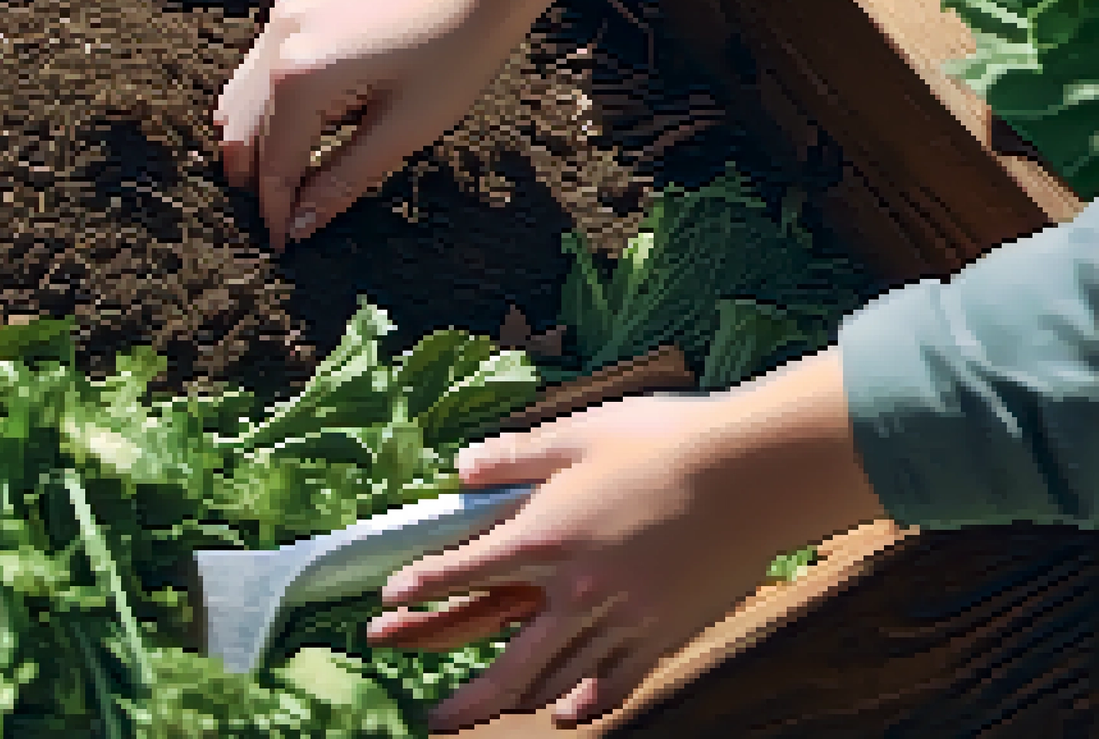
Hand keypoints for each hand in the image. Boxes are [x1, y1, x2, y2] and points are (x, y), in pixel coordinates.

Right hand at [214, 0, 527, 250]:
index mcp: (301, 77)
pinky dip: (266, 110)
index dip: (278, 212)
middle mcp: (279, 43)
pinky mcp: (297, 10)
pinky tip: (295, 134)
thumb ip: (342, 180)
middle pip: (243, 134)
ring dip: (257, 147)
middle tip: (285, 221)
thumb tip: (303, 223)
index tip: (286, 245)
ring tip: (287, 184)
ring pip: (241, 101)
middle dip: (259, 183)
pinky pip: (259, 72)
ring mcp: (283, 21)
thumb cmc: (456, 47)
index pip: (273, 164)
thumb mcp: (402, 130)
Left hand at [367, 350, 886, 731]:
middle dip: (460, 696)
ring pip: (554, 682)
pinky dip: (583, 704)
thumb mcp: (579, 434)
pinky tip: (563, 715)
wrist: (755, 473)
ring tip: (479, 716)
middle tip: (426, 718)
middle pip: (503, 662)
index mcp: (545, 536)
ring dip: (510, 705)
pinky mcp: (663, 634)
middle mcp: (575, 591)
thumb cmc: (666, 440)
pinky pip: (615, 684)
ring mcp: (622, 620)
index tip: (387, 601)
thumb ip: (516, 456)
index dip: (421, 589)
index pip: (463, 573)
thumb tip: (463, 468)